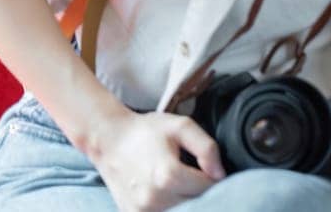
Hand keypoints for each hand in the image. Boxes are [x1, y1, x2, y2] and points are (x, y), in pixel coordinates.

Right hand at [84, 106, 223, 211]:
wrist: (110, 140)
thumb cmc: (147, 131)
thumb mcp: (182, 126)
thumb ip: (207, 148)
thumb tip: (220, 174)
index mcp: (168, 175)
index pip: (207, 188)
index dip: (214, 178)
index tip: (210, 170)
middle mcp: (155, 198)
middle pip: (196, 204)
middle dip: (202, 193)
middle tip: (198, 177)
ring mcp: (142, 211)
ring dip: (188, 202)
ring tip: (183, 185)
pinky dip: (172, 207)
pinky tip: (170, 193)